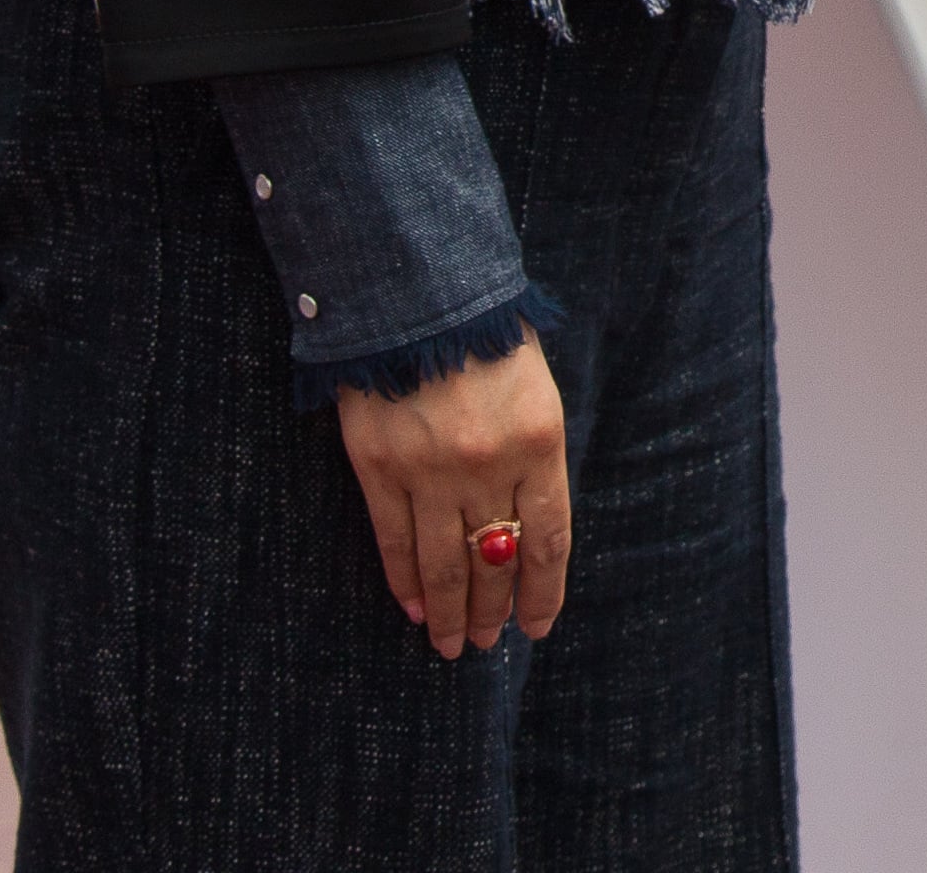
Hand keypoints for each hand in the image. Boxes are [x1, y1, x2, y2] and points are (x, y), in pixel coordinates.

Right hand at [334, 339, 570, 657]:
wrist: (413, 284)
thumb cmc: (484, 331)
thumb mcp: (533, 385)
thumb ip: (532, 454)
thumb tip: (524, 530)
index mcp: (539, 441)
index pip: (547, 541)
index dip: (542, 593)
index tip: (536, 627)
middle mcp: (487, 463)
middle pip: (494, 560)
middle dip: (493, 610)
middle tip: (486, 641)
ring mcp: (429, 468)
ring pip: (442, 564)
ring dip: (448, 612)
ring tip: (451, 643)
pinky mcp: (379, 464)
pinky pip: (394, 540)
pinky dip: (404, 581)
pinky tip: (413, 609)